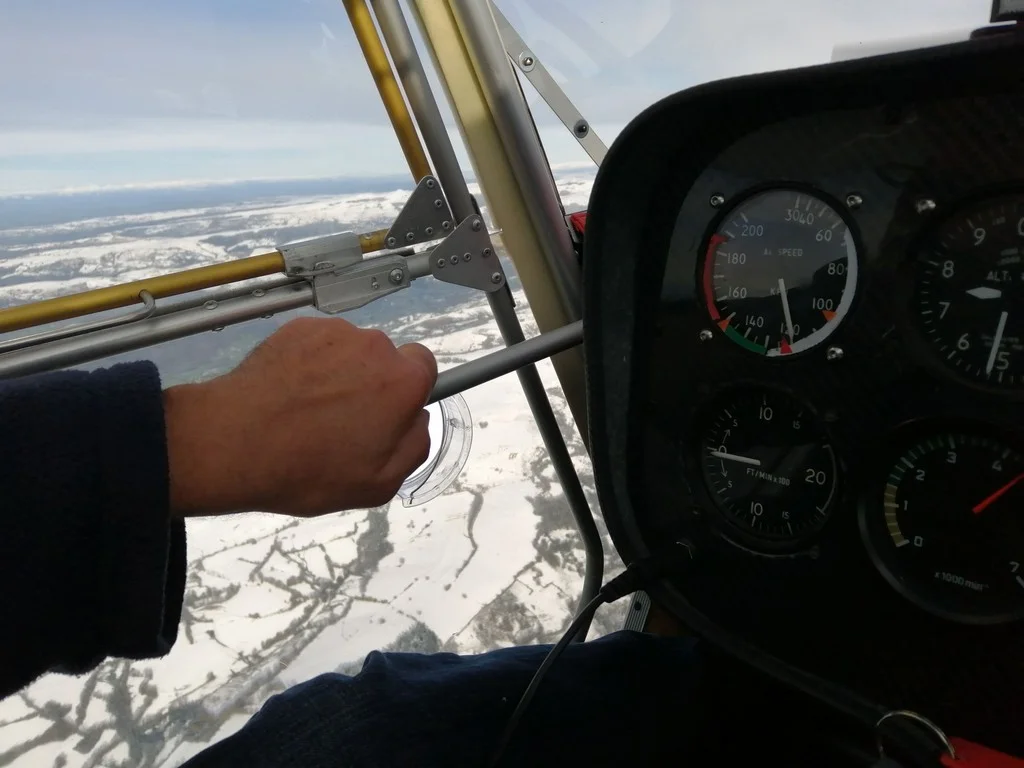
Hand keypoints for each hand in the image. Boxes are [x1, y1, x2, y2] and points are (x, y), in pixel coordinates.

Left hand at [164, 317, 436, 516]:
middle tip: (341, 420)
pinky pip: (315, 343)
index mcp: (402, 382)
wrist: (233, 443)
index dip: (407, 391)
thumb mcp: (379, 484)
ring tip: (307, 409)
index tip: (386, 414)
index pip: (425, 367)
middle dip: (370, 383)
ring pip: (349, 350)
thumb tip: (419, 421)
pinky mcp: (296, 327)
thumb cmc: (309, 470)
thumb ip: (414, 447)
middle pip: (384, 358)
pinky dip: (308, 362)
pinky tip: (288, 393)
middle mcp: (374, 346)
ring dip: (338, 372)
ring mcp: (333, 332)